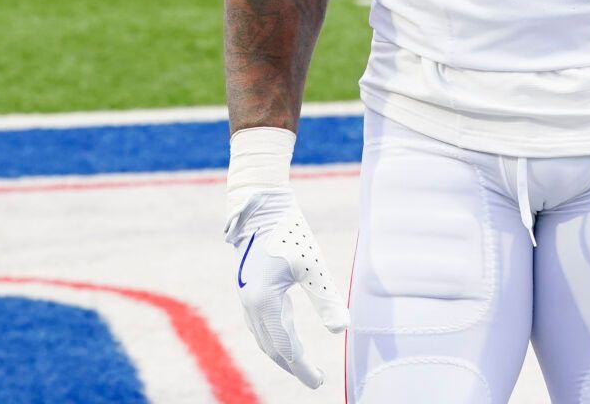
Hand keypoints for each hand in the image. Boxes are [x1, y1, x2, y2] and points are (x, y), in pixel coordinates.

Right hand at [227, 187, 348, 387]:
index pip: (284, 347)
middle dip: (293, 365)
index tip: (318, 382)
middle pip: (271, 346)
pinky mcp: (249, 289)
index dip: (302, 368)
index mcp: (263, 302)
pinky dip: (275, 336)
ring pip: (264, 336)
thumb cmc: (289, 232)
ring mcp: (246, 297)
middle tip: (315, 379)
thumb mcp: (313, 266)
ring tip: (302, 363)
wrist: (260, 207)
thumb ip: (326, 299)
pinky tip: (287, 335)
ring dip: (283, 352)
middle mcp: (250, 304)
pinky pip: (261, 323)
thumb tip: (343, 329)